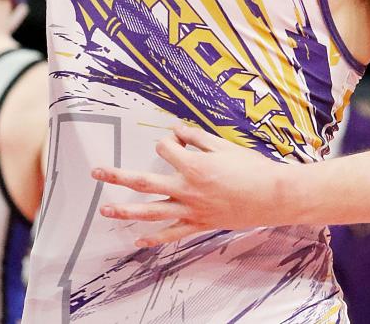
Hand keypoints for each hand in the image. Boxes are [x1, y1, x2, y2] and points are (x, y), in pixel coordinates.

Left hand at [93, 123, 290, 247]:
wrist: (273, 196)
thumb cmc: (251, 168)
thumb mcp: (223, 145)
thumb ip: (196, 138)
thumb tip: (176, 130)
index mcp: (192, 165)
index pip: (165, 148)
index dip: (169, 140)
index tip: (179, 139)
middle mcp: (186, 189)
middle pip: (143, 181)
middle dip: (117, 176)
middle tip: (96, 171)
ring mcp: (192, 210)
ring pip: (151, 211)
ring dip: (125, 210)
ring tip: (105, 209)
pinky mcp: (199, 224)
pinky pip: (172, 234)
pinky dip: (153, 238)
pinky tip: (137, 241)